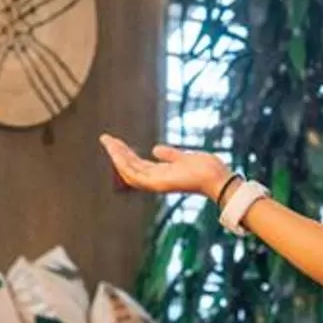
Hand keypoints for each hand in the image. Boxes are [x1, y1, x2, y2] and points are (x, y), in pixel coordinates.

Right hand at [100, 134, 230, 199]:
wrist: (216, 177)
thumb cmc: (206, 169)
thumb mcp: (184, 158)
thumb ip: (170, 155)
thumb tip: (155, 149)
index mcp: (161, 175)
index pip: (137, 165)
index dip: (125, 154)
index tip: (115, 142)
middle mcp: (155, 180)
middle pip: (129, 167)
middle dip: (116, 153)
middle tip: (105, 138)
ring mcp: (155, 183)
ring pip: (128, 170)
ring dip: (117, 156)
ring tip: (108, 141)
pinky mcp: (157, 183)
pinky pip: (134, 173)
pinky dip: (124, 163)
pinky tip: (117, 151)